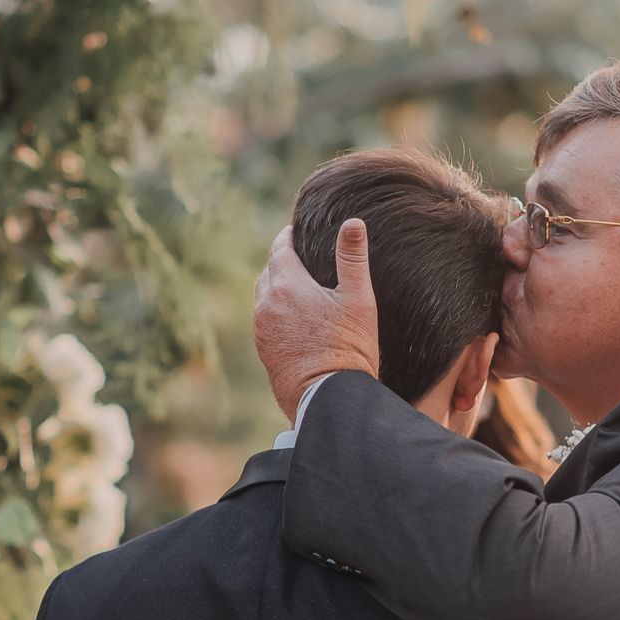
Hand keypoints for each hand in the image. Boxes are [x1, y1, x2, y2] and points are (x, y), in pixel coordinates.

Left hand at [252, 221, 381, 420]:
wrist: (329, 397)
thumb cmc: (348, 348)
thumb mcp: (358, 300)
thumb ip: (353, 258)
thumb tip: (353, 222)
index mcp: (287, 284)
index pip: (279, 248)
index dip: (288, 237)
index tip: (296, 231)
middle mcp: (267, 303)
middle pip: (268, 271)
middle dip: (282, 262)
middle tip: (301, 259)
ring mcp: (261, 329)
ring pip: (263, 296)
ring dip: (277, 288)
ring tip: (298, 289)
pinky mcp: (263, 350)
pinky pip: (265, 320)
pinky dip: (276, 312)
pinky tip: (295, 320)